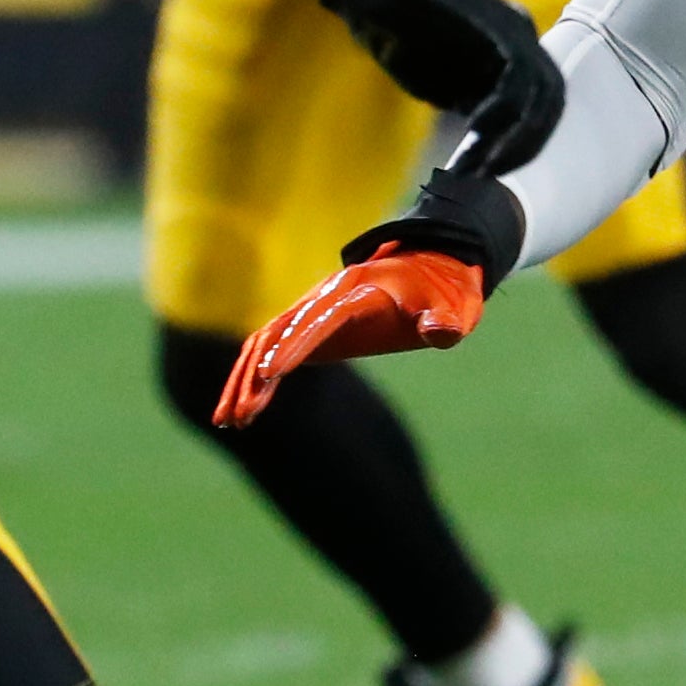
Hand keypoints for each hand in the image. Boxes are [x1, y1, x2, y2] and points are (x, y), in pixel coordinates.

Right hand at [213, 246, 484, 427]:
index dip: (297, 344)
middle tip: (239, 415)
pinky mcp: (311, 321)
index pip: (323, 319)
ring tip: (227, 420)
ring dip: (245, 377)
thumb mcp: (458, 307)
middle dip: (258, 372)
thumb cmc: (445, 292)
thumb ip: (446, 320)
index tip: (271, 372)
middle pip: (282, 330)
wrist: (433, 265)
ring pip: (267, 339)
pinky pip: (272, 344)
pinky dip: (252, 373)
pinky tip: (241, 408)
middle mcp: (329, 295)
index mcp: (361, 291)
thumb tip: (440, 332)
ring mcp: (315, 307)